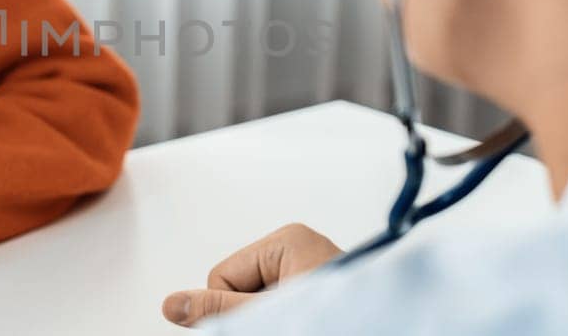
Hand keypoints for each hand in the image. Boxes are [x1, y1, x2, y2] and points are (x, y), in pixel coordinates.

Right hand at [162, 223, 341, 326]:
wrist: (393, 326)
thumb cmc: (344, 320)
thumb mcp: (268, 316)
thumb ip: (219, 311)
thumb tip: (173, 303)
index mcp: (288, 240)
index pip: (222, 276)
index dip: (233, 308)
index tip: (265, 319)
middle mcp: (302, 247)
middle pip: (238, 287)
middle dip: (252, 314)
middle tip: (288, 323)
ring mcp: (314, 269)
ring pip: (257, 300)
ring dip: (270, 318)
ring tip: (304, 322)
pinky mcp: (322, 289)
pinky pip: (279, 302)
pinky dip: (285, 319)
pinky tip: (306, 323)